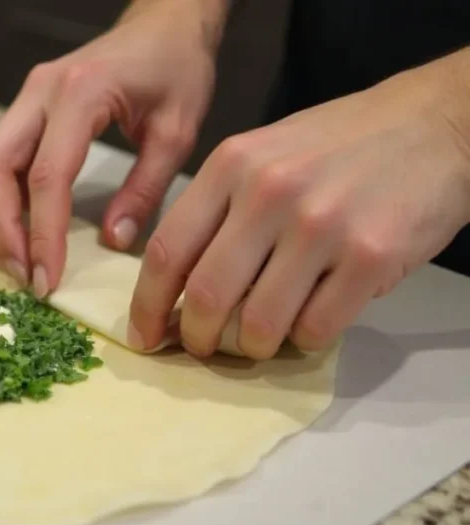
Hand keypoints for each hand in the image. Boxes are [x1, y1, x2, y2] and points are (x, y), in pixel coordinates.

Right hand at [0, 0, 228, 296]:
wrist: (164, 24)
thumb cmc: (176, 69)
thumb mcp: (177, 131)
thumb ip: (147, 188)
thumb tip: (113, 242)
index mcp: (80, 94)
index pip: (47, 176)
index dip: (42, 233)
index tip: (48, 278)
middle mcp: (39, 93)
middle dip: (0, 229)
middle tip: (22, 275)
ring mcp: (25, 98)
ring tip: (15, 263)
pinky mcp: (24, 109)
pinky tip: (15, 234)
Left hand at [128, 57, 469, 358]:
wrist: (435, 122)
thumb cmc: (341, 144)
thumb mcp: (262, 154)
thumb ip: (218, 210)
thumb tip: (178, 287)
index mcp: (231, 165)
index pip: (168, 251)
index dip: (147, 306)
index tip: (143, 336)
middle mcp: (269, 192)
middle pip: (206, 296)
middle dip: (197, 338)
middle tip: (203, 347)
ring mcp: (321, 225)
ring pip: (260, 323)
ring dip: (253, 346)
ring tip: (262, 337)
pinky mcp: (370, 255)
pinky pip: (316, 328)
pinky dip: (305, 339)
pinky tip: (312, 317)